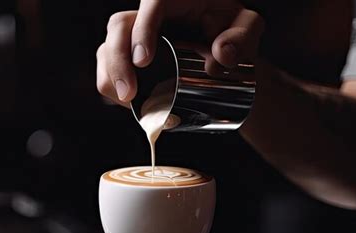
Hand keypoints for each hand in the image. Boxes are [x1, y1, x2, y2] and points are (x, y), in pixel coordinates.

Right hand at [96, 0, 263, 105]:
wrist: (225, 53)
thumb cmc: (233, 34)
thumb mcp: (247, 28)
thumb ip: (243, 36)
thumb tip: (221, 55)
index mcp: (177, 0)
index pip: (152, 3)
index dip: (142, 29)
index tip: (143, 60)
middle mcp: (151, 14)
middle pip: (119, 26)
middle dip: (117, 60)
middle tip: (130, 92)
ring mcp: (137, 35)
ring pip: (108, 47)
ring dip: (110, 75)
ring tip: (127, 101)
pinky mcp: (130, 55)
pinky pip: (108, 66)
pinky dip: (111, 84)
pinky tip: (125, 100)